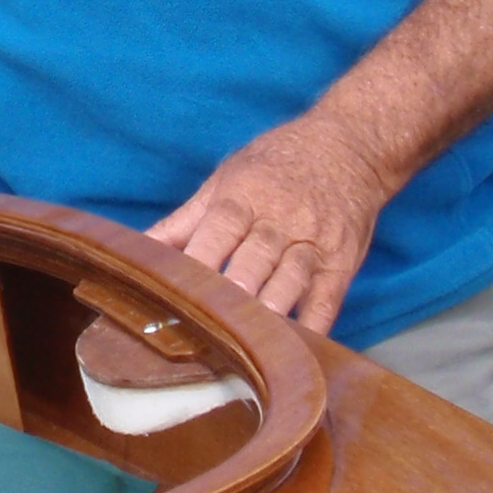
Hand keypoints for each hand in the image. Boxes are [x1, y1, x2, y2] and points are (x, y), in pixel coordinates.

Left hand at [146, 113, 398, 335]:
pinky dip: (314, 324)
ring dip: (272, 306)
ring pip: (291, 278)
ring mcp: (314, 242)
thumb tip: (139, 248)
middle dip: (235, 289)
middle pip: (255, 257)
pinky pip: (328, 298)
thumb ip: (186, 219)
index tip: (176, 291)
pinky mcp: (341, 262)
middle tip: (210, 321)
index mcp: (246, 195)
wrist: (352, 146)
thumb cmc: (278, 164)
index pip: (220, 229)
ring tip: (253, 336)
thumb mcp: (229, 177)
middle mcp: (281, 219)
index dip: (199, 260)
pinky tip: (298, 346)